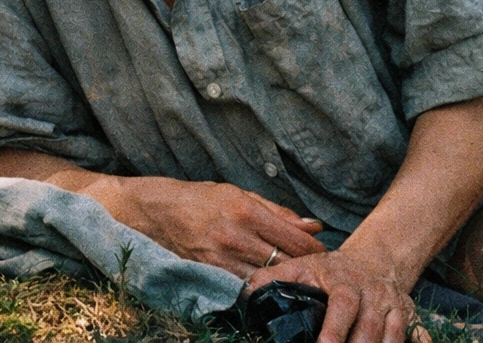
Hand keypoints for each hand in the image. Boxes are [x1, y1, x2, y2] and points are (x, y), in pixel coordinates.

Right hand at [110, 177, 325, 278]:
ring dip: (285, 281)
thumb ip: (278, 212)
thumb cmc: (201, 199)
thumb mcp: (239, 194)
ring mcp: (222, 259)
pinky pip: (246, 288)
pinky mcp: (211, 275)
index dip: (316, 249)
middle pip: (287, 261)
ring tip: (297, 281)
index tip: (325, 254)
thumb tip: (313, 226)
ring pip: (268, 279)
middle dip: (307, 268)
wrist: (156, 212)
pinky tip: (269, 286)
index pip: (295, 238)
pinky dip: (261, 288)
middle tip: (318, 271)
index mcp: (246, 210)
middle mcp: (236, 236)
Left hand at [247, 245, 422, 342]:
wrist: (373, 259)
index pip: (341, 305)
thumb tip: (243, 293)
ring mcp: (393, 305)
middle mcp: (371, 293)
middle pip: (369, 325)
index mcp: (343, 282)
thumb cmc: (331, 270)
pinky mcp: (409, 316)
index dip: (334, 328)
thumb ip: (273, 278)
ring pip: (392, 334)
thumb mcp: (302, 266)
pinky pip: (418, 334)